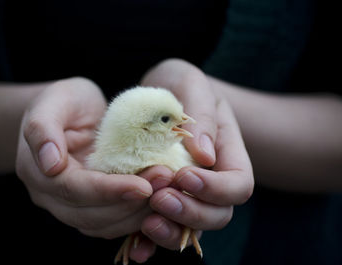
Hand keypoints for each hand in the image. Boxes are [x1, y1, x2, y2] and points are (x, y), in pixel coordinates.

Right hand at [15, 77, 152, 238]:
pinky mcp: (90, 207)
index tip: (143, 187)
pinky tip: (158, 199)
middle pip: (89, 214)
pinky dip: (135, 216)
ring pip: (102, 225)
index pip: (73, 190)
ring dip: (136, 213)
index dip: (108, 191)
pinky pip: (112, 223)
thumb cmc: (65, 102)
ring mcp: (70, 205)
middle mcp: (50, 196)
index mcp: (37, 170)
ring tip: (167, 190)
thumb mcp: (54, 100)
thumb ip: (43, 127)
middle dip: (129, 203)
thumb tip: (51, 165)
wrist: (72, 114)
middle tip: (165, 182)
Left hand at [138, 59, 253, 250]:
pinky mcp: (163, 202)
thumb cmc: (180, 85)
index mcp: (228, 154)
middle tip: (161, 199)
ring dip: (172, 232)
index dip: (217, 189)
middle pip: (218, 215)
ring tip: (147, 223)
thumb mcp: (192, 84)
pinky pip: (163, 228)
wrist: (160, 96)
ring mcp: (188, 195)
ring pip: (191, 230)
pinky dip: (151, 242)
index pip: (238, 185)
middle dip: (192, 213)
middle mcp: (212, 181)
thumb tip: (205, 155)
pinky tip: (137, 245)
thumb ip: (203, 114)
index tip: (185, 175)